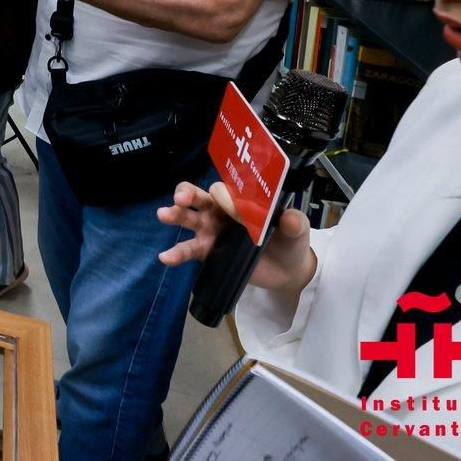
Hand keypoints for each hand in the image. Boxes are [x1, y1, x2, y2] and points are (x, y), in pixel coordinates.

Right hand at [157, 181, 317, 294]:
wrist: (287, 271)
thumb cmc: (289, 242)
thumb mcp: (297, 230)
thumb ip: (294, 222)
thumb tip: (290, 218)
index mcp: (240, 200)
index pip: (226, 191)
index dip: (225, 197)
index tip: (233, 210)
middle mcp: (221, 211)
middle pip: (199, 196)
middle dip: (187, 194)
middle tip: (180, 199)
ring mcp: (212, 231)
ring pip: (189, 219)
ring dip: (176, 215)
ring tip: (163, 215)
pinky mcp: (209, 252)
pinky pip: (190, 250)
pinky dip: (176, 253)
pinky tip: (165, 257)